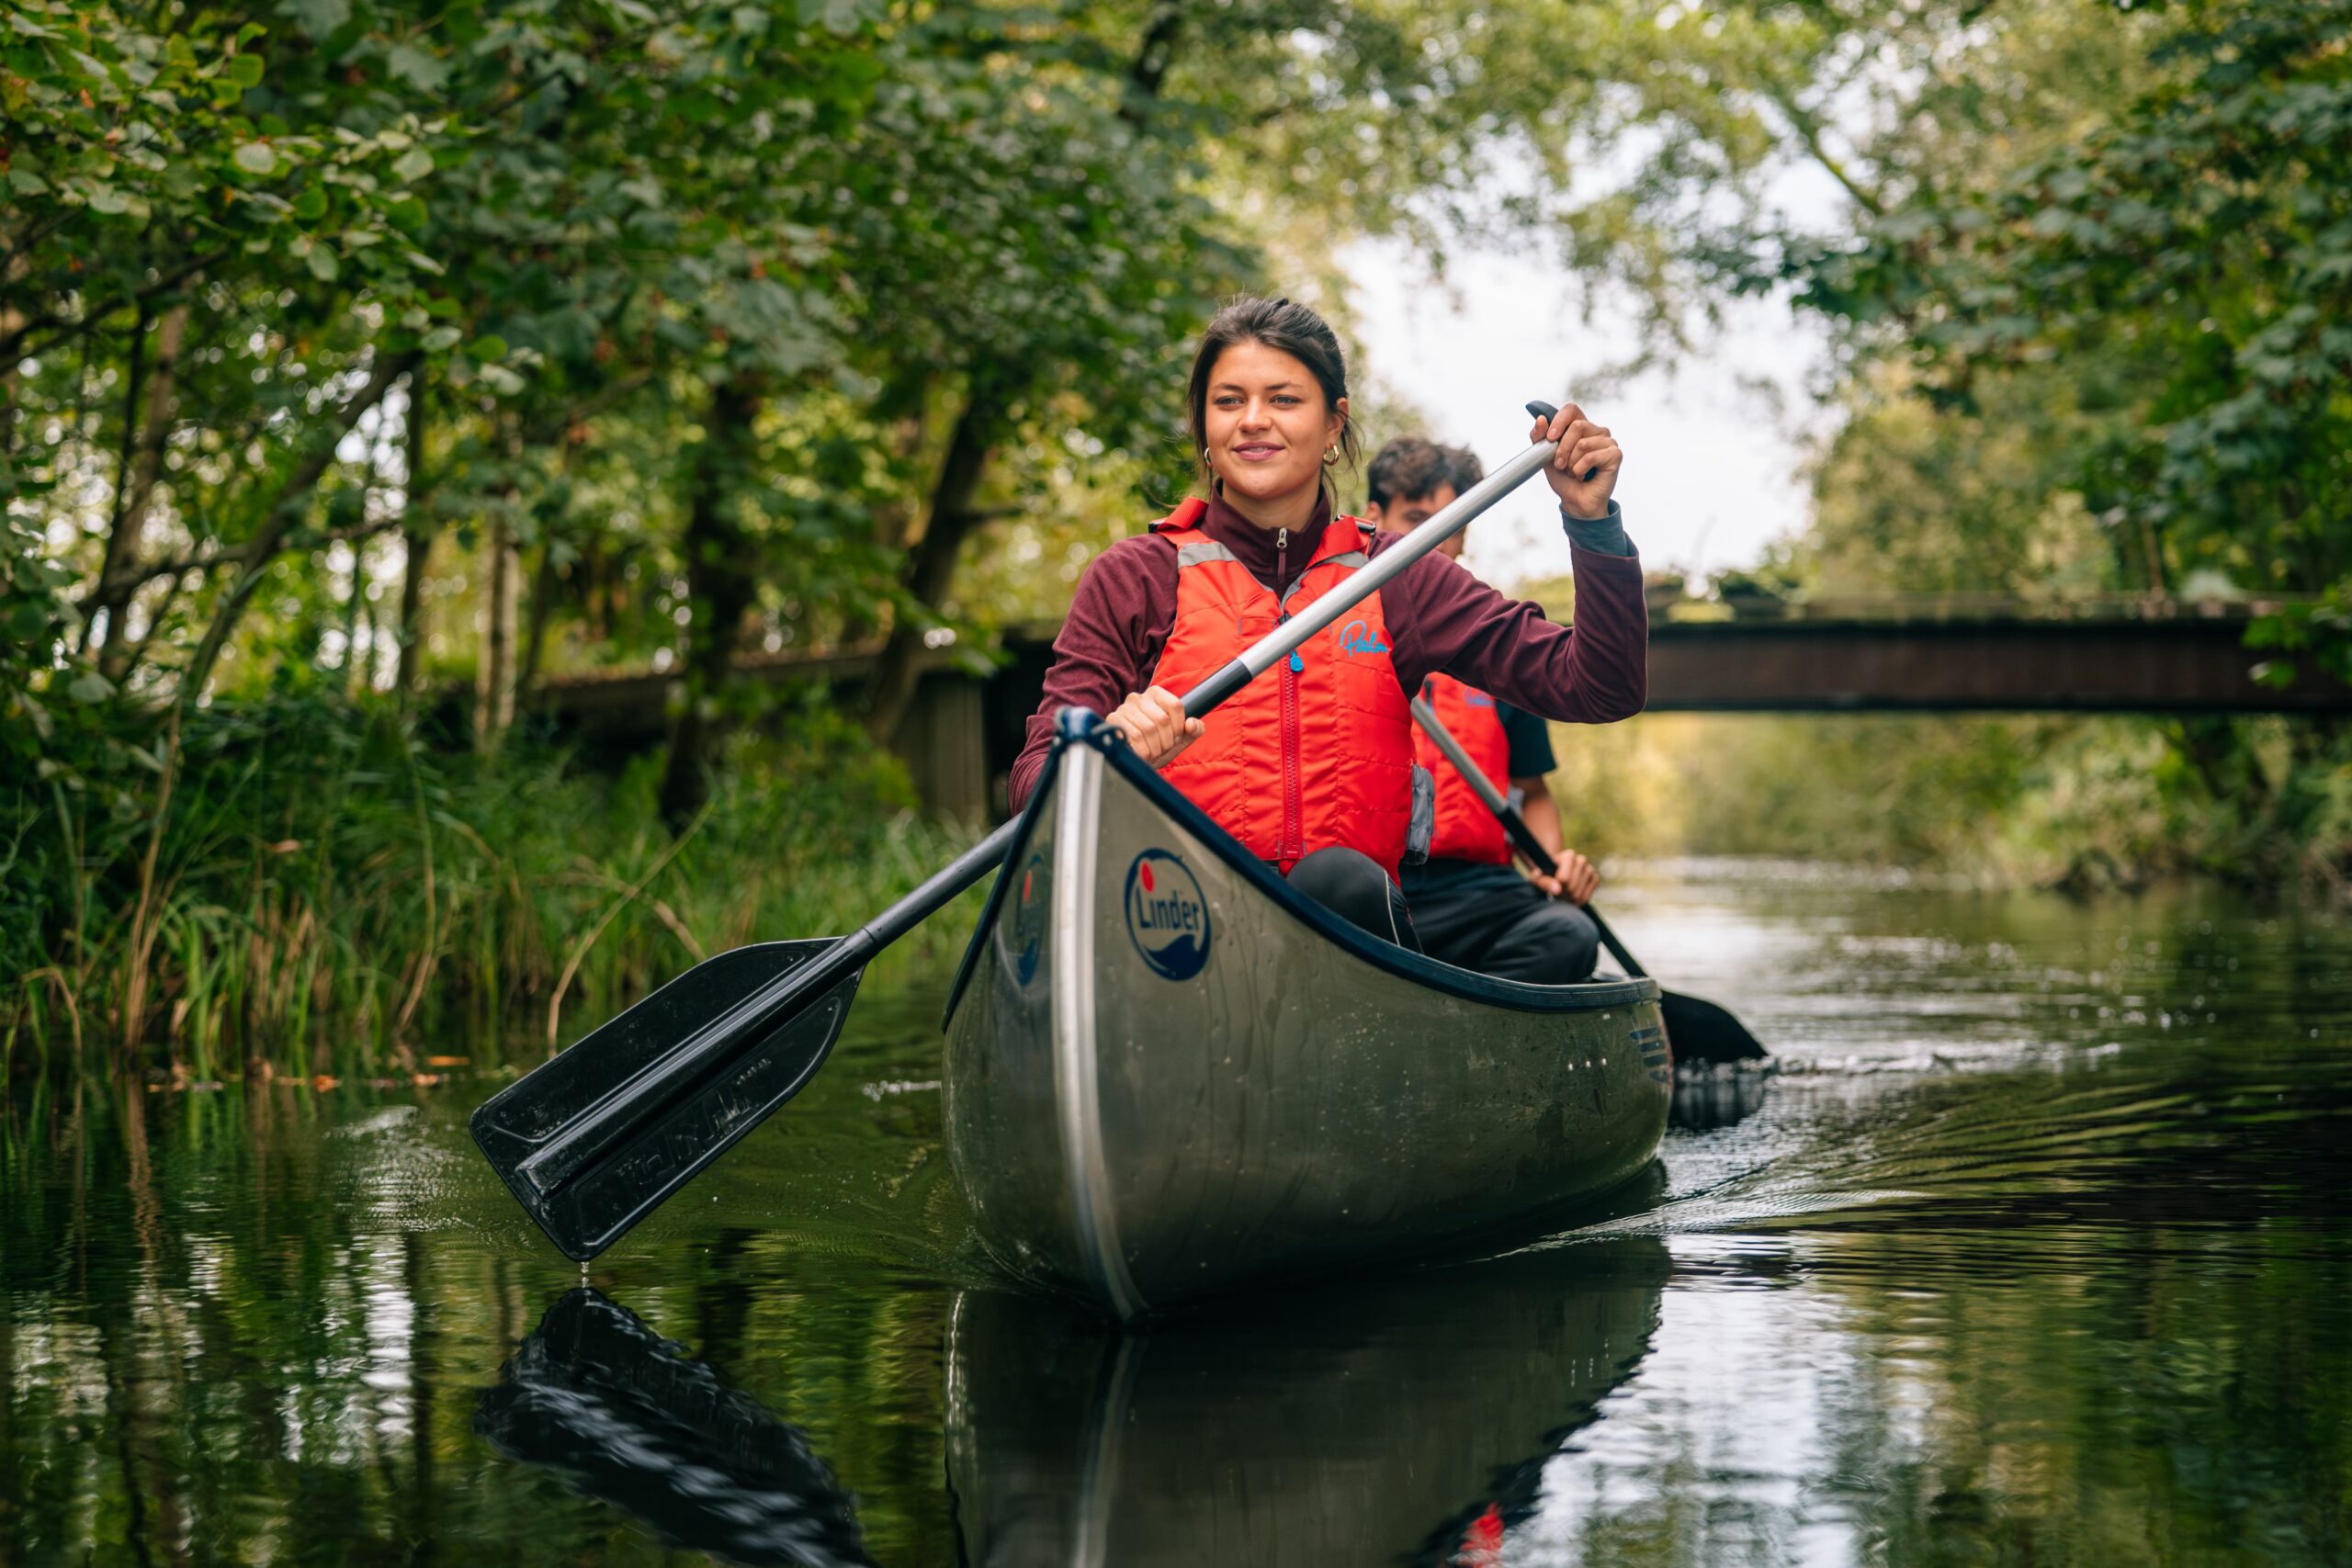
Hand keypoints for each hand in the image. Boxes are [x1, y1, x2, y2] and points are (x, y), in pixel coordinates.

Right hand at [1105, 685, 1202, 767]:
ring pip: (1149, 729)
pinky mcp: (1113, 721)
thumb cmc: (1157, 746)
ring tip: (1152, 753)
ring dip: (1154, 748)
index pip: (1175, 705)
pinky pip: (1135, 737)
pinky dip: (1143, 751)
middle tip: (1162, 749)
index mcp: (1156, 694)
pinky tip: (1142, 754)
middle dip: (1166, 741)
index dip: (1179, 727)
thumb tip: (1192, 723)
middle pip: (1162, 719)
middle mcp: (1138, 697)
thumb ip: (1194, 730)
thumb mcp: (1180, 739)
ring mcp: (1124, 708)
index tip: (1175, 738)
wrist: (1134, 761)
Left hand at [1530, 403, 1620, 518]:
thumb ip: (1539, 437)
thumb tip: (1540, 419)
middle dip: (1562, 449)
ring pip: (1583, 443)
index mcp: (1581, 427)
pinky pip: (1591, 456)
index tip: (1550, 439)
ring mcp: (1608, 442)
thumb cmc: (1564, 478)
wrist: (1575, 502)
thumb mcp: (1545, 456)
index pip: (1571, 410)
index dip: (1559, 421)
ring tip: (1574, 472)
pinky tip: (1583, 476)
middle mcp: (1597, 431)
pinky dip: (1580, 469)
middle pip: (1577, 426)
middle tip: (1560, 465)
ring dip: (1571, 463)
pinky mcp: (1615, 455)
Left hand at [1530, 848, 1598, 904]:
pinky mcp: (1595, 879)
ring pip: (1579, 894)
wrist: (1555, 874)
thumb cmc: (1545, 875)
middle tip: (1556, 893)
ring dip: (1569, 899)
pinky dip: (1578, 901)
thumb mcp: (1538, 878)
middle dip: (1562, 894)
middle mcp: (1581, 860)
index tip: (1552, 885)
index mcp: (1569, 855)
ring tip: (1562, 894)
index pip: (1564, 879)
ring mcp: (1590, 869)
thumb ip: (1544, 883)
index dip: (1557, 886)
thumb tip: (1557, 890)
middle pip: (1572, 888)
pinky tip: (1571, 897)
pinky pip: (1587, 896)